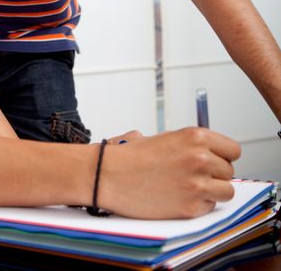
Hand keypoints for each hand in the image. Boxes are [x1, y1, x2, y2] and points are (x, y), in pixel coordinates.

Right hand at [99, 127, 240, 218]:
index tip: (215, 160)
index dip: (223, 156)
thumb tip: (214, 155)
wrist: (110, 174)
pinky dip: (199, 205)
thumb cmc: (135, 156)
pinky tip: (180, 197)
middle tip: (195, 175)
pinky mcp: (191, 206)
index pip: (233, 150)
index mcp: (196, 136)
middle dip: (215, 174)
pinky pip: (210, 207)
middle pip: (229, 171)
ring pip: (226, 191)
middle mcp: (201, 158)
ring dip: (213, 191)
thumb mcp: (168, 138)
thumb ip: (194, 145)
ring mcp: (198, 183)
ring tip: (192, 188)